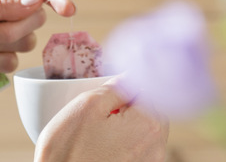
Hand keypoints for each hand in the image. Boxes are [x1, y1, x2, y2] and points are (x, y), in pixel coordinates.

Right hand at [34, 79, 168, 161]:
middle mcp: (157, 147)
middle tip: (104, 110)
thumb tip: (131, 75)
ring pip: (145, 130)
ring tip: (101, 130)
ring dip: (128, 124)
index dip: (130, 84)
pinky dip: (125, 142)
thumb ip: (116, 87)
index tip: (114, 89)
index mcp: (149, 124)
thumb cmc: (68, 150)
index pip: (151, 88)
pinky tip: (103, 146)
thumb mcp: (87, 105)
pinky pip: (138, 148)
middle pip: (152, 110)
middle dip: (131, 104)